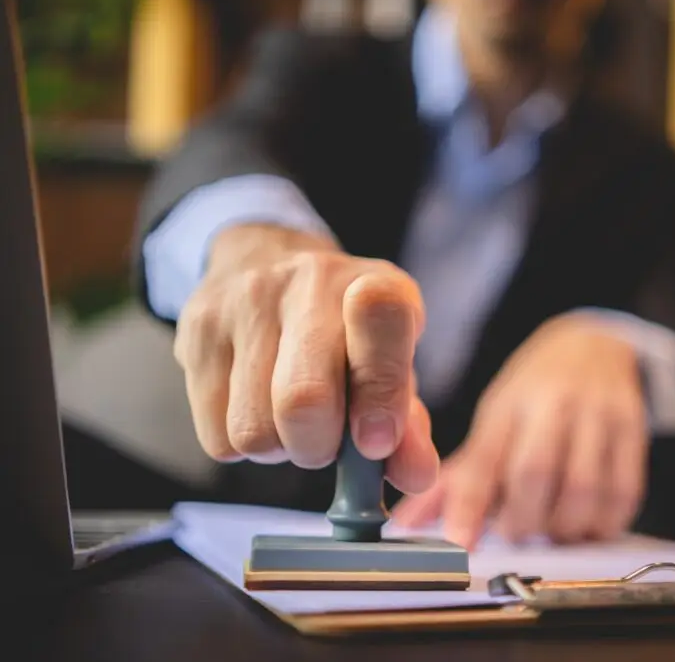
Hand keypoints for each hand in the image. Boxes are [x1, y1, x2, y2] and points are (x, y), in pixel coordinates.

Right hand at [173, 224, 437, 494]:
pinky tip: (254, 408)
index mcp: (374, 286)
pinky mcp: (197, 329)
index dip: (380, 392)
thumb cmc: (345, 331)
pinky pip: (216, 435)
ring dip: (277, 448)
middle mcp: (310, 282)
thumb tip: (416, 477)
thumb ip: (409, 425)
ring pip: (253, 428)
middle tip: (325, 442)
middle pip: (302, 398)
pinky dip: (240, 445)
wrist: (267, 260)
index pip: (381, 321)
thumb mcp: (391, 362)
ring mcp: (246, 301)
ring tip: (288, 420)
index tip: (375, 442)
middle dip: (318, 447)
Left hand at [392, 314, 648, 547]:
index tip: (459, 544)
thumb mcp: (493, 419)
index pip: (484, 459)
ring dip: (564, 527)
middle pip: (535, 474)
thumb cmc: (534, 392)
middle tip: (515, 531)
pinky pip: (624, 491)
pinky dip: (604, 521)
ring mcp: (598, 413)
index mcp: (508, 403)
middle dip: (522, 521)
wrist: (593, 343)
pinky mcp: (634, 427)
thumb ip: (458, 474)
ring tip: (553, 528)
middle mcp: (553, 403)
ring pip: (584, 489)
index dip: (468, 506)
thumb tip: (406, 524)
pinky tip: (587, 522)